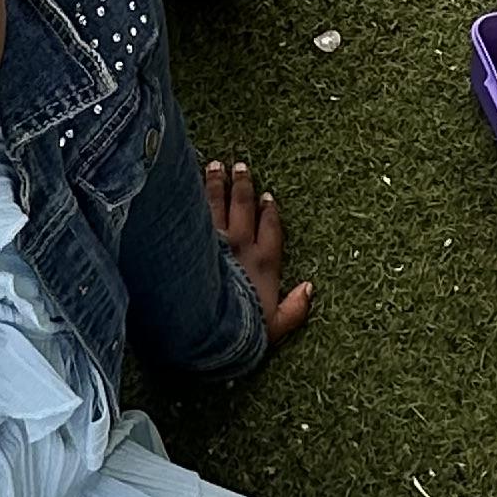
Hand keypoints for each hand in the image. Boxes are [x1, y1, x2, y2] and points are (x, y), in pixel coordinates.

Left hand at [207, 156, 310, 348]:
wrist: (202, 323)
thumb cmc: (239, 329)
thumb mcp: (274, 327)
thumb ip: (294, 309)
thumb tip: (310, 288)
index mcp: (263, 263)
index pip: (269, 230)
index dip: (269, 213)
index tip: (268, 197)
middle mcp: (240, 245)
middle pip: (243, 207)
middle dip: (242, 186)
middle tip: (241, 166)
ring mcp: (213, 240)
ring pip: (216, 203)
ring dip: (216, 183)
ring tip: (215, 166)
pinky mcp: (190, 240)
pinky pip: (193, 210)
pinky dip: (191, 195)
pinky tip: (186, 182)